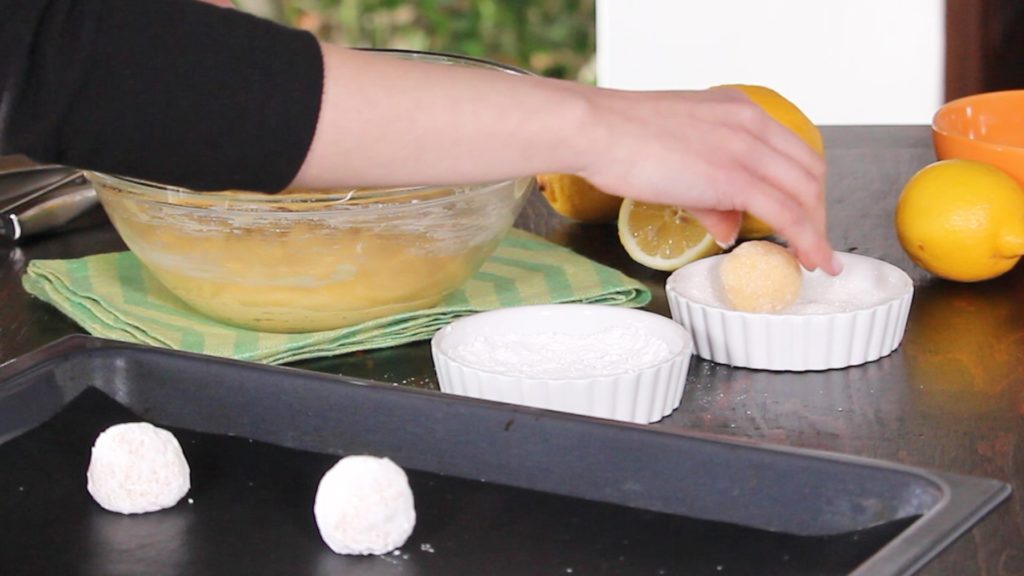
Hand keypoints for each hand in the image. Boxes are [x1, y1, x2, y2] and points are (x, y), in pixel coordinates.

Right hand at [577, 86, 835, 273]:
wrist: (596, 130)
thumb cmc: (618, 138)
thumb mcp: (676, 158)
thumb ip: (709, 195)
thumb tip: (727, 227)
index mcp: (739, 110)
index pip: (793, 150)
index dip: (807, 189)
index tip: (806, 214)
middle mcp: (751, 122)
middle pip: (809, 172)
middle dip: (817, 213)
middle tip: (810, 243)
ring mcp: (745, 146)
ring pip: (805, 193)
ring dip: (816, 231)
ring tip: (815, 259)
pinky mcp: (734, 175)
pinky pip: (786, 213)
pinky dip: (807, 240)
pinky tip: (812, 260)